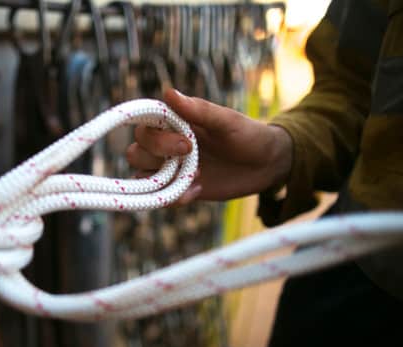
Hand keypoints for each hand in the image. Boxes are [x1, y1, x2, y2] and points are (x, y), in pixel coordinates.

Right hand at [126, 89, 292, 204]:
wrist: (266, 165)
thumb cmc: (247, 134)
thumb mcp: (227, 120)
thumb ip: (198, 110)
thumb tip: (168, 92)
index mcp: (173, 123)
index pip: (144, 127)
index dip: (154, 136)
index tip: (186, 141)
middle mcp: (166, 145)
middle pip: (136, 152)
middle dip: (157, 156)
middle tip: (192, 154)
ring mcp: (171, 169)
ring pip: (141, 176)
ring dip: (162, 180)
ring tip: (195, 176)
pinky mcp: (180, 189)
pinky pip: (161, 198)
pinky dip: (175, 197)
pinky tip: (199, 190)